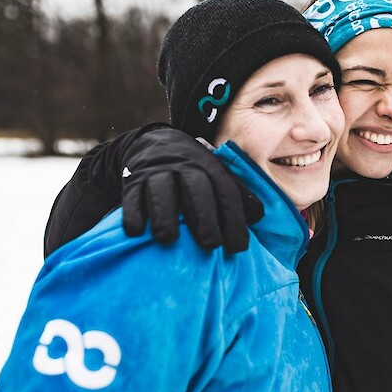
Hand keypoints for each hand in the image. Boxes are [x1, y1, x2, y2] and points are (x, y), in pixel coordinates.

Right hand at [121, 127, 262, 252]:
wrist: (153, 144)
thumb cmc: (193, 172)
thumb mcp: (216, 176)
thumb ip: (236, 195)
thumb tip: (259, 216)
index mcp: (211, 168)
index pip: (226, 193)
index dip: (234, 220)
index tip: (237, 248)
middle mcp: (185, 167)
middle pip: (196, 189)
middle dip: (204, 217)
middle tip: (209, 245)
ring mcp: (158, 172)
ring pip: (161, 190)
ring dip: (165, 215)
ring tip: (168, 240)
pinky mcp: (133, 180)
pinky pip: (132, 196)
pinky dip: (132, 213)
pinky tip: (135, 231)